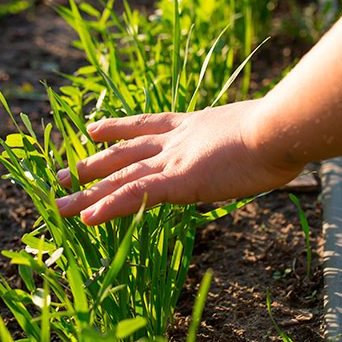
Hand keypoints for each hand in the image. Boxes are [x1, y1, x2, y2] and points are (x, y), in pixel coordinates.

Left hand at [54, 99, 303, 225]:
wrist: (282, 127)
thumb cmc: (284, 130)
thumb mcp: (260, 132)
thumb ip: (251, 140)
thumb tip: (269, 148)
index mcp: (195, 124)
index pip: (148, 125)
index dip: (118, 128)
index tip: (93, 128)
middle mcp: (177, 139)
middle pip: (124, 152)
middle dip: (94, 162)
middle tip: (64, 171)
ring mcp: (175, 160)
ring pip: (120, 177)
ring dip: (87, 191)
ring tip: (57, 202)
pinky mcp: (178, 181)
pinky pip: (134, 195)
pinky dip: (108, 206)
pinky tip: (85, 217)